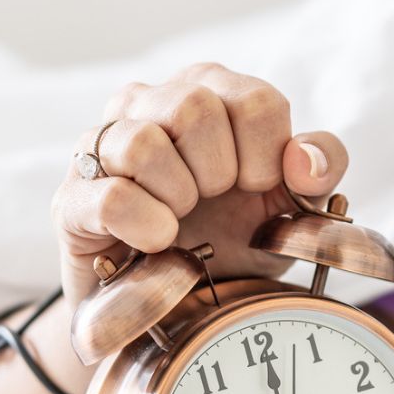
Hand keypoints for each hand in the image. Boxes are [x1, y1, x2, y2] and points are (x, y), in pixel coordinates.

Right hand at [50, 63, 349, 309]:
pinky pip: (114, 196)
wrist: (176, 305)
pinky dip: (148, 227)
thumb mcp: (294, 202)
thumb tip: (304, 160)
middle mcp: (150, 100)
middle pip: (195, 107)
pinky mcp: (72, 197)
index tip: (256, 188)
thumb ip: (321, 166)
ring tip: (180, 219)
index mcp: (209, 88)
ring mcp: (102, 144)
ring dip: (178, 197)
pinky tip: (155, 241)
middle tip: (211, 202)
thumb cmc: (233, 238)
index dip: (267, 158)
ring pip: (144, 143)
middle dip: (219, 173)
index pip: (255, 100)